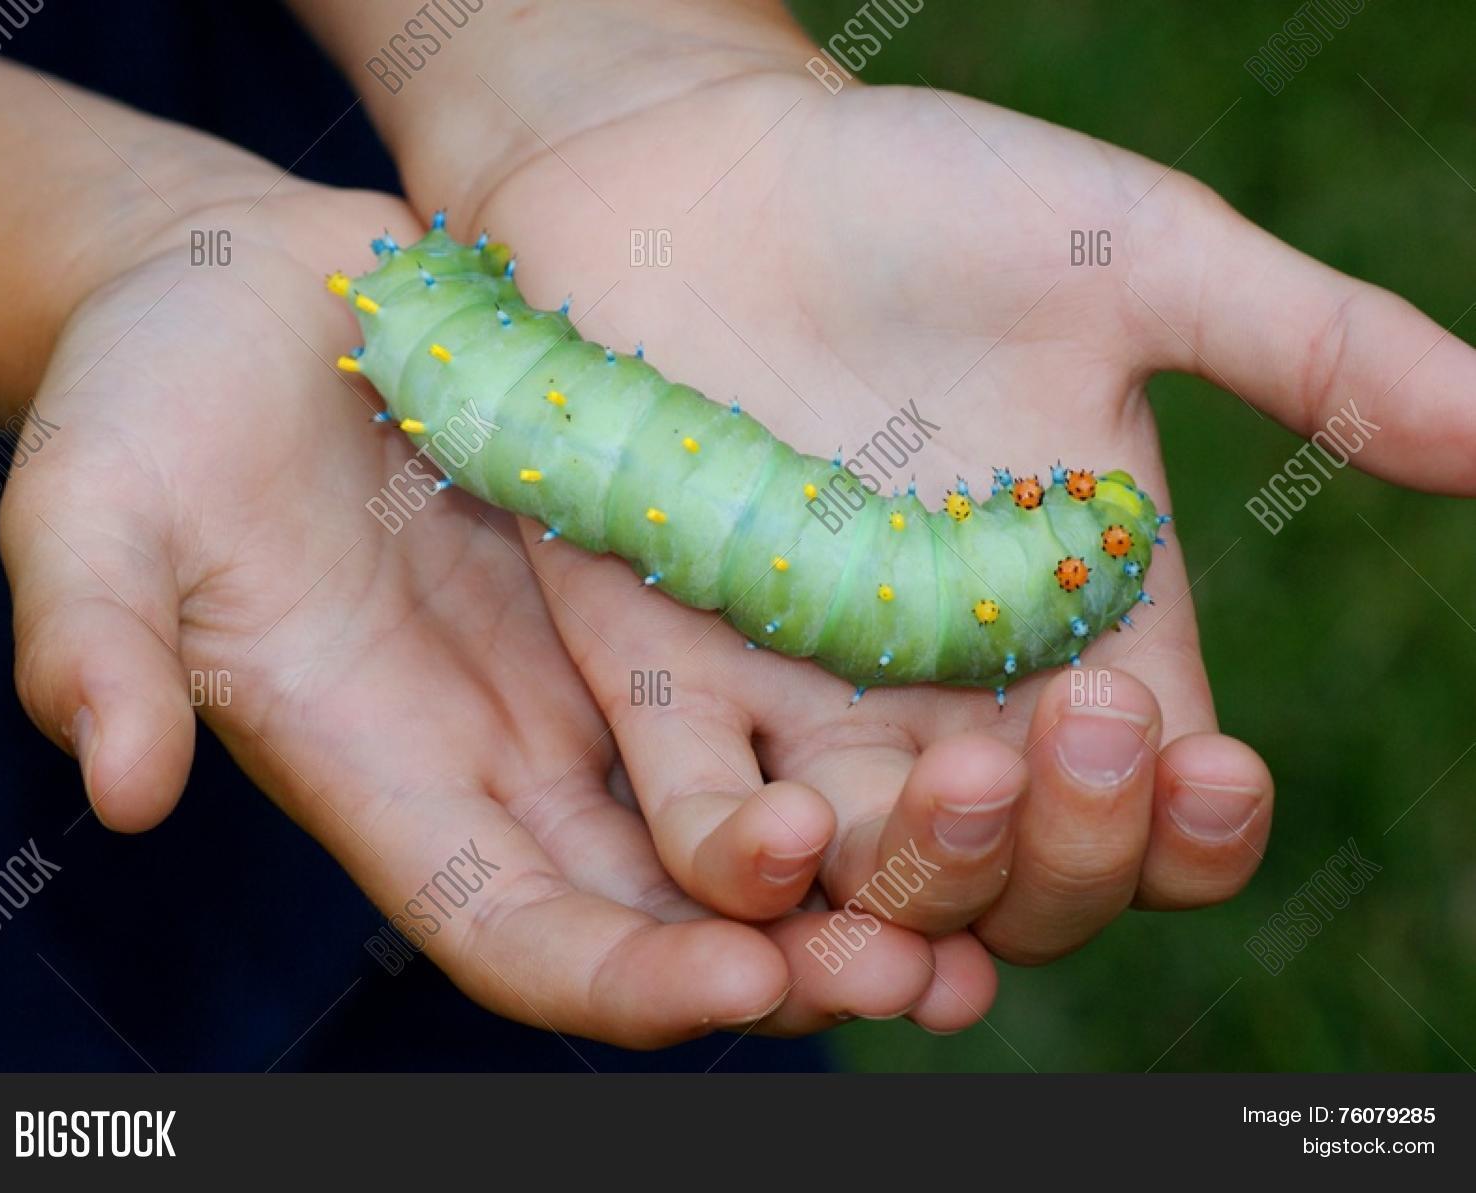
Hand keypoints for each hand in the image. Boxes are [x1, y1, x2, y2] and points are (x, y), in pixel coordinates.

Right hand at [0, 177, 996, 1042]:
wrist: (260, 299)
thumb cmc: (158, 398)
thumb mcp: (100, 507)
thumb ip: (100, 639)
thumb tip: (115, 780)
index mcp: (391, 789)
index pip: (517, 940)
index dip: (621, 984)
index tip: (739, 984)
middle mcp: (517, 769)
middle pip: (672, 920)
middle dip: (796, 960)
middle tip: (928, 970)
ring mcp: (602, 690)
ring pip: (756, 826)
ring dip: (874, 870)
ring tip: (1008, 876)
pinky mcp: (664, 601)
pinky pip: (783, 693)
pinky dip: (873, 732)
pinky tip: (982, 727)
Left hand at [404, 61, 1475, 963]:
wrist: (704, 164)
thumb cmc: (914, 202)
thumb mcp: (1129, 263)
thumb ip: (1306, 351)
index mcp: (1077, 624)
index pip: (1158, 803)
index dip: (1193, 823)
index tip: (1207, 760)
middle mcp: (949, 693)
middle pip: (1031, 873)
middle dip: (1069, 847)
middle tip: (1066, 730)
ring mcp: (807, 701)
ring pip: (881, 883)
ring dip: (928, 887)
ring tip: (957, 796)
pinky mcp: (671, 682)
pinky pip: (705, 826)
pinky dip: (747, 867)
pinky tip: (785, 837)